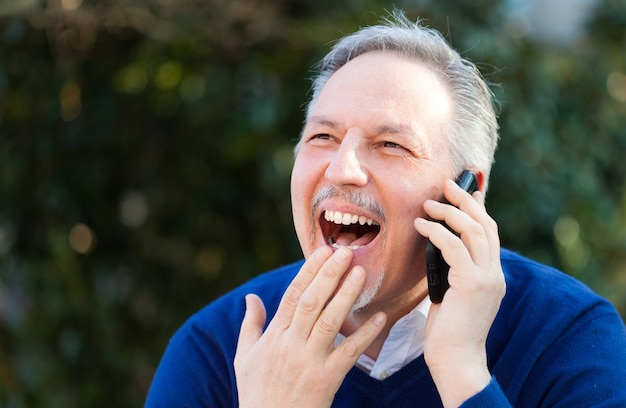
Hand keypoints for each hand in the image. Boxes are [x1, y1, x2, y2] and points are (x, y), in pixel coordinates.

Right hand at [234, 246, 386, 407]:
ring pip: (329, 322)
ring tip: (360, 273)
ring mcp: (309, 362)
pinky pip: (349, 353)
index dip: (308, 272)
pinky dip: (365, 335)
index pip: (292, 296)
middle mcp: (290, 345)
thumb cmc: (256, 393)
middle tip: (345, 252)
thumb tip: (250, 297)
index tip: (322, 251)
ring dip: (346, 296)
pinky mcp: (327, 380)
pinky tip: (381, 317)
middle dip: (328, 275)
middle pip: (311, 303)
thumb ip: (251, 325)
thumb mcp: (245, 357)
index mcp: (273, 336)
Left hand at [414, 179, 505, 406]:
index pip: (489, 232)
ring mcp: (487, 278)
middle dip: (465, 200)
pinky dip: (436, 232)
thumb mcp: (453, 294)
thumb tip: (438, 246)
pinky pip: (453, 247)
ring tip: (428, 204)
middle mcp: (495, 273)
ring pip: (473, 231)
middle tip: (446, 184)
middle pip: (484, 224)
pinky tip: (420, 226)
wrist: (456, 359)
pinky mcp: (472, 284)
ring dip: (449, 212)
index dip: (476, 209)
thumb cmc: (449, 330)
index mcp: (492, 274)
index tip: (460, 192)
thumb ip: (453, 271)